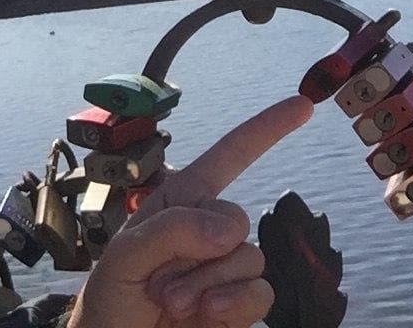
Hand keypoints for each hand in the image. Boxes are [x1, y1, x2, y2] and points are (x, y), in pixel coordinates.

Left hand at [68, 95, 314, 327]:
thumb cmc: (111, 300)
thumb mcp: (125, 255)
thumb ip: (173, 229)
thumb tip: (229, 229)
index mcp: (181, 203)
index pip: (229, 156)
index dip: (265, 129)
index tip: (301, 106)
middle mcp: (209, 232)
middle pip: (238, 220)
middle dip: (200, 255)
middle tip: (161, 282)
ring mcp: (226, 270)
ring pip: (250, 259)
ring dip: (209, 285)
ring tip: (172, 303)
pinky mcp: (239, 305)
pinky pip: (261, 294)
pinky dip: (233, 305)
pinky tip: (203, 317)